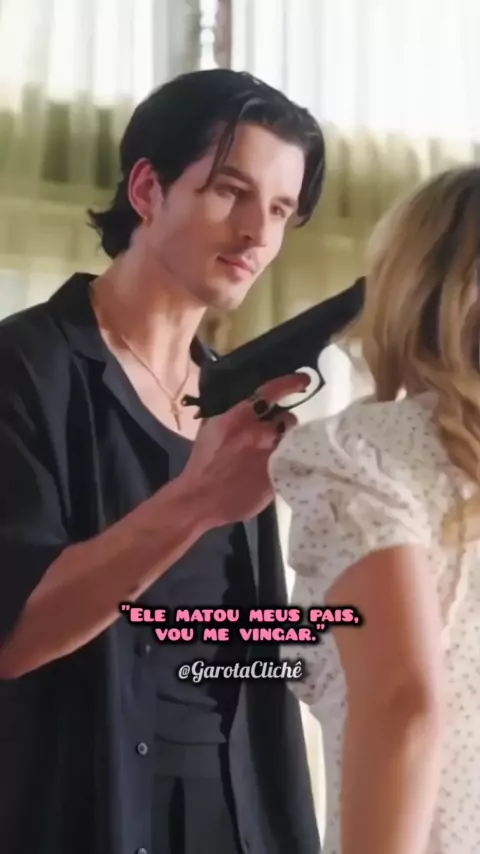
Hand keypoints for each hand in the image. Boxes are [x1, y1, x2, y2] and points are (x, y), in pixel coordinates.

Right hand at [180, 373, 307, 524]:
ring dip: (285, 443)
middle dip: (283, 423)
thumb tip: (248, 403)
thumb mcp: (210, 428)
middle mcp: (259, 434)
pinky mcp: (277, 477)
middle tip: (274, 431)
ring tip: (274, 451)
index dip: (291, 383)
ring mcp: (271, 457)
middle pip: (288, 419)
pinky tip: (272, 469)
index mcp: (239, 418)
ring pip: (291, 441)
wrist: (199, 499)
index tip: (304, 380)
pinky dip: (283, 463)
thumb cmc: (202, 463)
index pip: (271, 392)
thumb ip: (231, 414)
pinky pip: (288, 464)